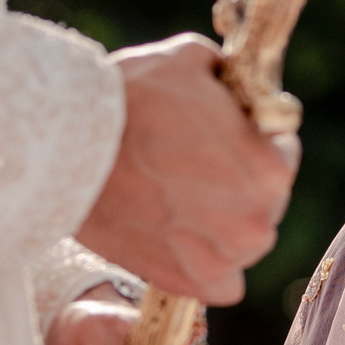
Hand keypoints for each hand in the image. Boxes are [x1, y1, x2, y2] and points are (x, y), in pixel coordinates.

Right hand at [77, 34, 298, 303]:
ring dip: (222, 227)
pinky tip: (177, 239)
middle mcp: (258, 220)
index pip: (282, 156)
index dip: (253, 143)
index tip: (221, 138)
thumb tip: (233, 83)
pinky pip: (221, 283)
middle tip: (190, 169)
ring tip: (177, 202)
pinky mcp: (190, 283)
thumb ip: (227, 77)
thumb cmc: (125, 99)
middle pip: (264, 202)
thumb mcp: (189, 60)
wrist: (61, 150)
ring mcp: (224, 257)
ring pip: (243, 243)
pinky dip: (204, 265)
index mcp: (271, 168)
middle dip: (238, 185)